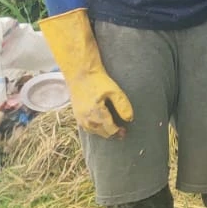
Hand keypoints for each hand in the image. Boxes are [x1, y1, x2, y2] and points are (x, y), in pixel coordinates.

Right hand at [39, 8, 133, 138]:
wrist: (81, 74)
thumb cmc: (99, 81)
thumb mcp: (114, 91)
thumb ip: (122, 106)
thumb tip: (129, 119)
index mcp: (96, 113)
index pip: (109, 129)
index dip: (118, 132)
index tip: (126, 131)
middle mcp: (86, 118)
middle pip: (101, 132)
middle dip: (112, 133)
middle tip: (122, 130)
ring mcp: (79, 117)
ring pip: (93, 131)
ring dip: (103, 132)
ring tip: (113, 128)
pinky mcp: (76, 114)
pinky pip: (86, 127)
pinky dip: (95, 129)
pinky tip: (101, 125)